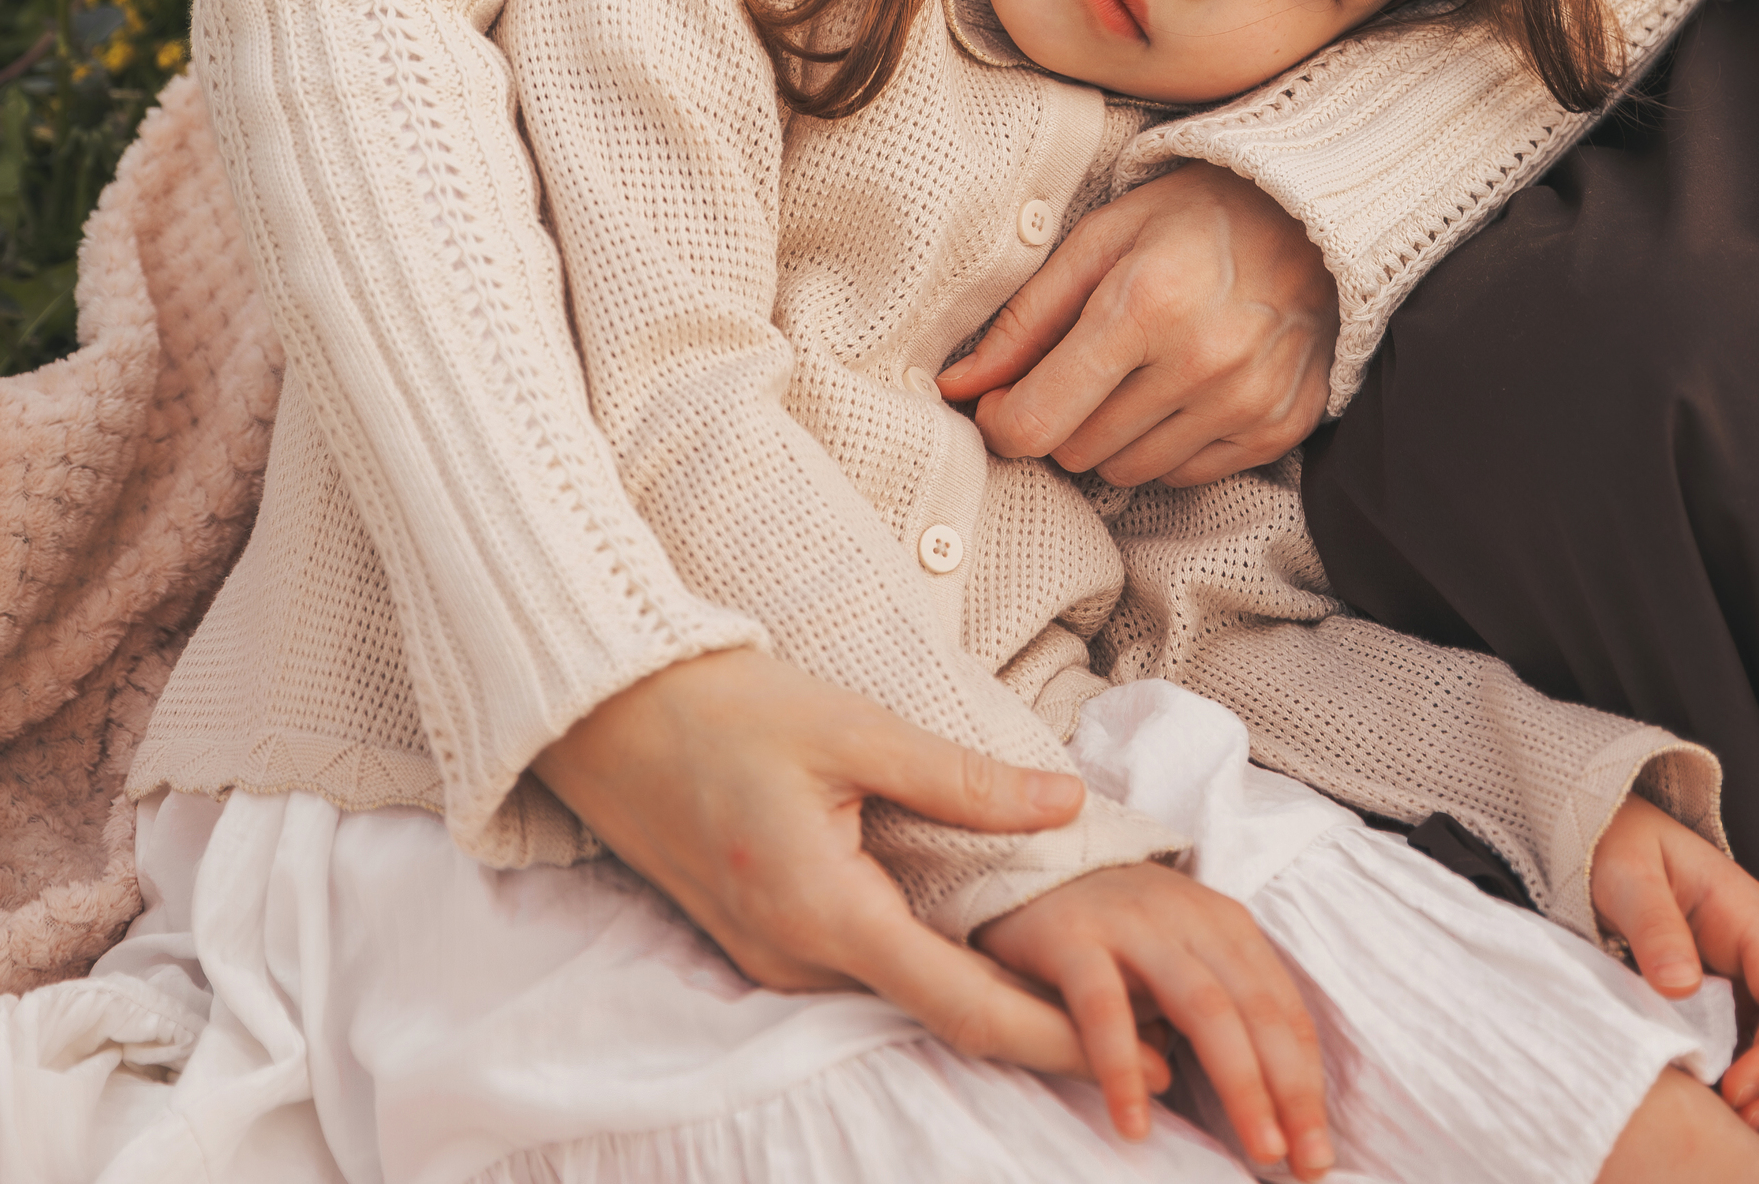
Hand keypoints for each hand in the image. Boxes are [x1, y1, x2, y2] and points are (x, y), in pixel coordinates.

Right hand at [533, 649, 1089, 1072]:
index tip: (1139, 1048)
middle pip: (940, 1016)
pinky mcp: (764, 946)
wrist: (613, 716)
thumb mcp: (854, 728)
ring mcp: (774, 963)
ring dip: (988, 997)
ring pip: (902, 998)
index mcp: (824, 913)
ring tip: (1089, 985)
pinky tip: (988, 947)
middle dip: (1041, 1025)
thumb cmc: (731, 709)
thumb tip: (1068, 804)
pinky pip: (865, 974)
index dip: (1057, 1032)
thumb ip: (962, 780)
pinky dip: (933, 971)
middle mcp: (797, 962)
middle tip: (1144, 1021)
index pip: (963, 1004)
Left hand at [934, 163, 1338, 484]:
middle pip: (1077, 452)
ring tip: (1135, 373)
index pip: (1038, 420)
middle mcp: (1201, 363)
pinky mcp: (1279, 428)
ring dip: (1112, 436)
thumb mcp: (1100, 240)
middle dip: (1059, 419)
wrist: (1314, 217)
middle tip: (1077, 370)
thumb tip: (957, 387)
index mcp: (1143, 305)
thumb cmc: (1193, 218)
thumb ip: (1025, 319)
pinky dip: (1168, 444)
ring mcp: (1246, 403)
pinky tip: (1182, 389)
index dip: (1001, 420)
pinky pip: (1187, 475)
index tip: (999, 399)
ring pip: (1128, 472)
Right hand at [979, 858, 1330, 1176]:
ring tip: (1260, 1147)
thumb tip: (1261, 1102)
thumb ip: (1218, 1013)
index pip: (1283, 1009)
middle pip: (1254, 1010)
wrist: (1023, 855)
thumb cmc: (1113, 929)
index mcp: (1224, 924)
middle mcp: (1189, 918)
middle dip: (1289, 1090)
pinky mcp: (1073, 937)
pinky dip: (1125, 1067)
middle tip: (1305, 1162)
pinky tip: (1135, 1123)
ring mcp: (1133, 923)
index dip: (1307, 1083)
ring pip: (1204, 1006)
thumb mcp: (1179, 957)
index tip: (1319, 1153)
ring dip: (1240, 1081)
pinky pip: (1105, 1008)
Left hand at [1588, 796, 1758, 1152]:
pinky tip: (1746, 1123)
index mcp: (1748, 916)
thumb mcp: (1627, 875)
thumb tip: (1681, 986)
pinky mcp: (1737, 1004)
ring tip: (1750, 1132)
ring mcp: (1755, 980)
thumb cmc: (1617, 848)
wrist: (1606, 837)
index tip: (1738, 1090)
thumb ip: (1654, 924)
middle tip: (1748, 1121)